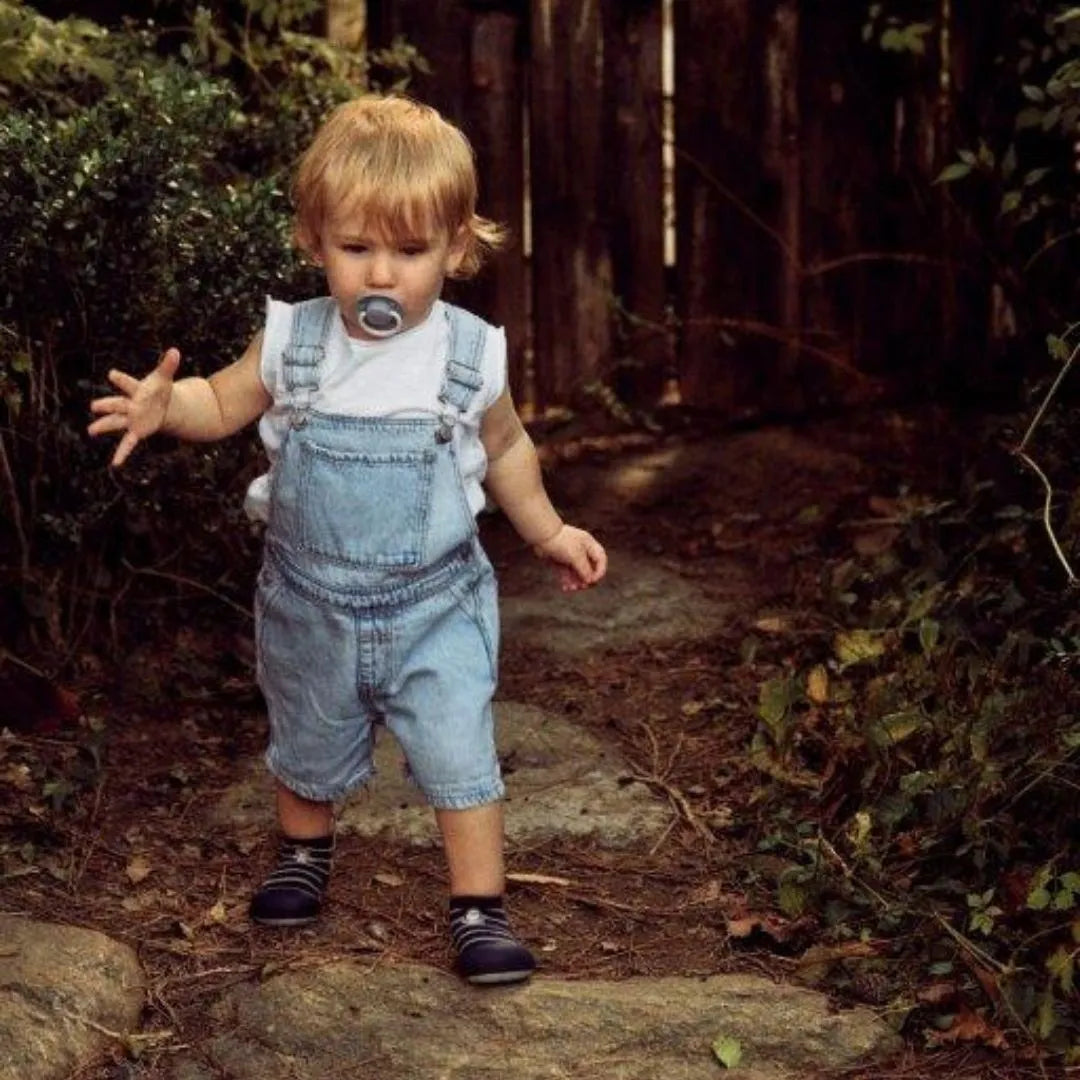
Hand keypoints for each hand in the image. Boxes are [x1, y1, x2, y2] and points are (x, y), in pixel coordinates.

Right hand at [87, 348, 179, 466]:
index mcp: (136, 390)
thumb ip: (168, 365)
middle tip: (94, 406)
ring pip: (115, 422)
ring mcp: (131, 419)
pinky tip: (115, 464)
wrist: (162, 406)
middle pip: (117, 404)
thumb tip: (176, 351)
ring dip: (104, 426)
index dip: (121, 379)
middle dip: (107, 405)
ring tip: (91, 430)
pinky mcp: (136, 431)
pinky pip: (127, 443)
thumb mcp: (164, 378)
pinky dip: (122, 453)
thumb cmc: (159, 390)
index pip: (128, 384)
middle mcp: (129, 405)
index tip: (112, 374)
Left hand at [533, 524, 606, 591]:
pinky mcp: (560, 560)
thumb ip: (584, 569)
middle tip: (581, 587)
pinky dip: (566, 580)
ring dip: (575, 582)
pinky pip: (566, 573)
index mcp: (589, 545)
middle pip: (589, 568)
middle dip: (586, 579)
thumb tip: (589, 580)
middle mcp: (581, 550)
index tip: (592, 581)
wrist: (541, 535)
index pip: (600, 560)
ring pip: (577, 572)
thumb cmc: (561, 542)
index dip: (599, 572)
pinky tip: (565, 587)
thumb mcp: (576, 556)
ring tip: (571, 588)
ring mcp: (570, 555)